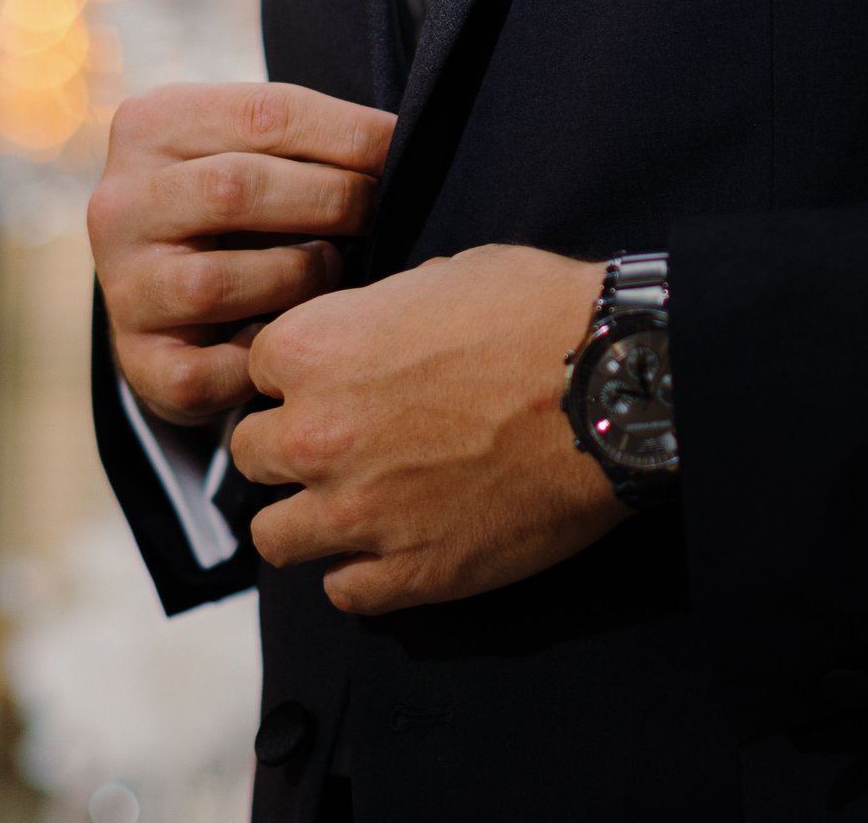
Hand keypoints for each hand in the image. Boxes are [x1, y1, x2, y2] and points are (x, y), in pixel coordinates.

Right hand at [89, 83, 395, 426]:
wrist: (174, 288)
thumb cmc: (243, 205)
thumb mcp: (258, 148)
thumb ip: (312, 136)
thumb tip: (411, 139)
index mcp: (150, 127)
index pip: (265, 114)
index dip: (349, 134)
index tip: (404, 148)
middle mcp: (118, 205)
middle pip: (237, 189)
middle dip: (332, 200)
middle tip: (383, 212)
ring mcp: (123, 286)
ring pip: (218, 284)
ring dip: (301, 279)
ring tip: (334, 270)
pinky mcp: (139, 361)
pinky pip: (212, 371)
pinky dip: (265, 359)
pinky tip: (296, 335)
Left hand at [230, 244, 628, 613]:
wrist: (615, 385)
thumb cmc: (539, 314)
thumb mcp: (437, 277)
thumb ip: (370, 317)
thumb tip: (358, 339)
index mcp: (313, 349)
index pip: (257, 371)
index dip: (299, 374)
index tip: (333, 380)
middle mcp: (316, 435)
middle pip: (252, 455)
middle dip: (292, 445)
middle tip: (345, 440)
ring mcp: (359, 513)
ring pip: (276, 536)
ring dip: (309, 518)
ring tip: (355, 503)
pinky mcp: (411, 573)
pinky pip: (344, 591)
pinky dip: (363, 572)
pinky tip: (396, 545)